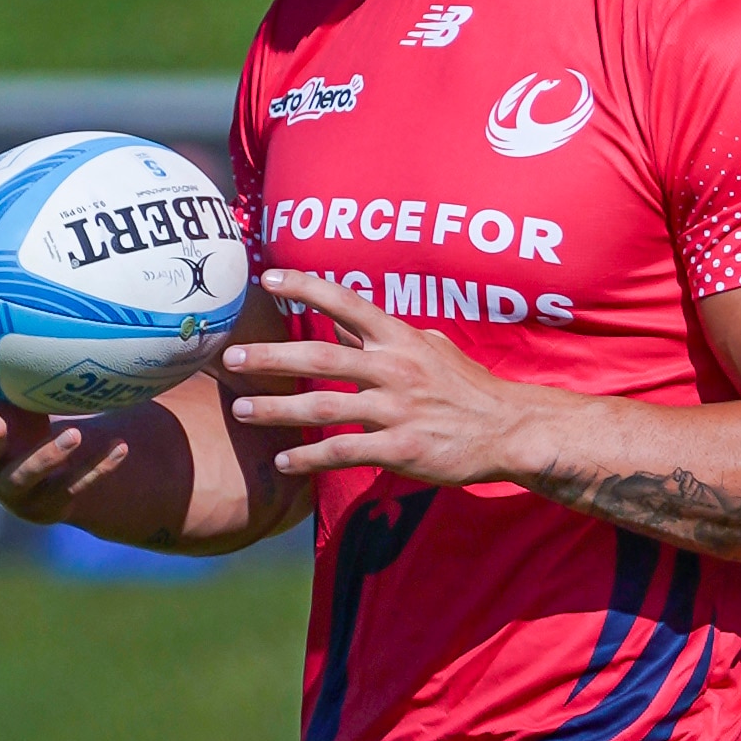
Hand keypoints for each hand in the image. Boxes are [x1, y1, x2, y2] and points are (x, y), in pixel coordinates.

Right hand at [0, 369, 130, 524]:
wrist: (49, 480)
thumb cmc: (19, 422)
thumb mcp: (7, 395)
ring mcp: (19, 492)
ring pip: (30, 477)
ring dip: (50, 456)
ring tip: (75, 433)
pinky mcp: (52, 505)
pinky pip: (78, 486)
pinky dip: (99, 467)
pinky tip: (122, 447)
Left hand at [221, 269, 527, 485]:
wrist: (508, 429)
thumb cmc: (467, 388)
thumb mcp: (431, 348)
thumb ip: (383, 337)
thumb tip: (341, 321)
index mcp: (400, 339)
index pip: (346, 302)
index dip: (306, 287)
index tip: (269, 278)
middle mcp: (395, 368)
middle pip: (320, 357)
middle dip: (272, 357)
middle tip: (232, 357)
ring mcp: (396, 410)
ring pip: (324, 407)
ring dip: (277, 410)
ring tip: (242, 410)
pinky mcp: (401, 448)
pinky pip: (344, 452)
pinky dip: (309, 457)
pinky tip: (283, 462)